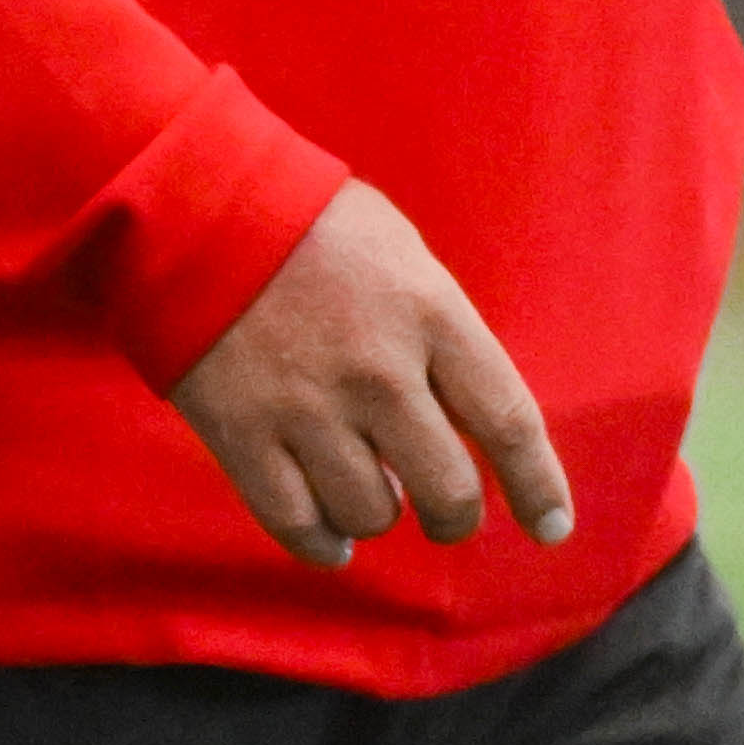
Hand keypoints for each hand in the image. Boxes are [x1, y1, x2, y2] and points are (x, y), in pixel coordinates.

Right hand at [168, 180, 573, 570]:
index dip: (537, 485)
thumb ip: (438, 328)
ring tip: (369, 494)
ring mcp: (308, 408)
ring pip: (372, 514)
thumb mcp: (400, 251)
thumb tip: (461, 408)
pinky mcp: (244, 434)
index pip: (508, 420)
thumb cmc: (308, 219)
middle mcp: (378, 371)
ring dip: (379, 516)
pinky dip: (323, 542)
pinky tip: (331, 535)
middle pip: (447, 489)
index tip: (550, 527)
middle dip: (455, 516)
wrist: (193, 202)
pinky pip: (298, 523)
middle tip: (446, 515)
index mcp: (427, 313)